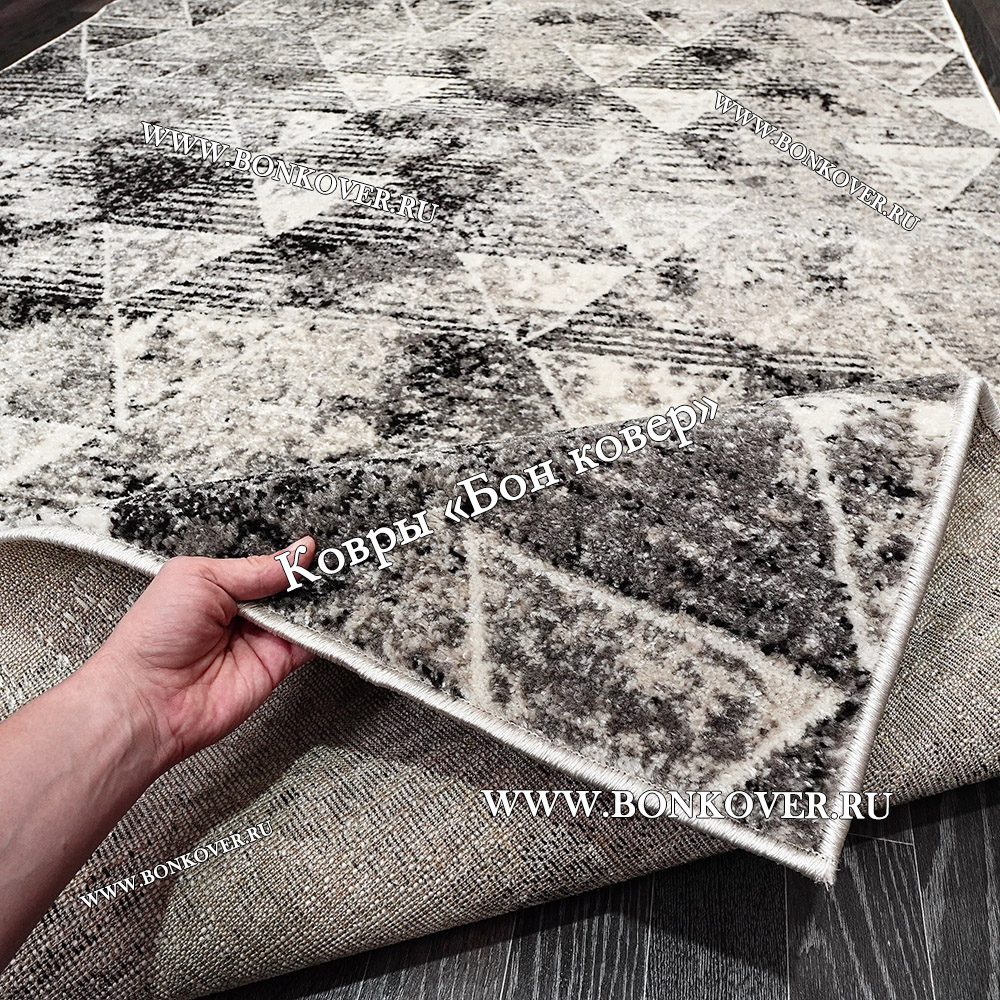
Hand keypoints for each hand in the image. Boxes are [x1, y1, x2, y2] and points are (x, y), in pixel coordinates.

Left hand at [84, 537, 317, 769]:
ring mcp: (262, 637)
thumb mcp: (201, 578)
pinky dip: (325, 629)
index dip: (290, 554)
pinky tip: (336, 610)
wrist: (147, 698)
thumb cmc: (155, 634)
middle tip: (336, 556)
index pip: (266, 563)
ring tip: (342, 576)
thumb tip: (300, 550)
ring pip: (305, 612)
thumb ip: (254, 568)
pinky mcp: (277, 665)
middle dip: (311, 573)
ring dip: (322, 598)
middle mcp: (243, 610)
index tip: (315, 542)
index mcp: (220, 584)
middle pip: (290, 586)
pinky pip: (310, 643)